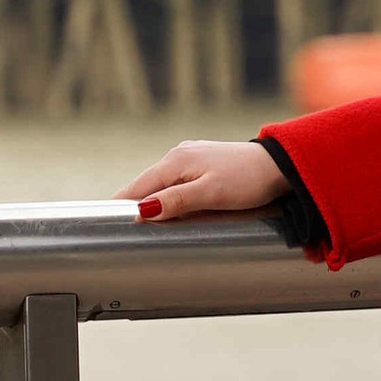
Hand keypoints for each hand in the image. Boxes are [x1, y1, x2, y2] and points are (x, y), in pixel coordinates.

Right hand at [125, 138, 286, 220]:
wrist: (279, 165)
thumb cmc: (247, 180)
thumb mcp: (210, 194)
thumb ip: (176, 201)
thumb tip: (143, 209)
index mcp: (176, 161)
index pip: (137, 186)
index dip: (121, 204)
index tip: (102, 220)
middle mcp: (179, 154)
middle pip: (146, 183)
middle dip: (133, 202)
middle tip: (116, 225)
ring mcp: (191, 156)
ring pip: (161, 182)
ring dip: (150, 198)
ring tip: (136, 219)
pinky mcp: (203, 162)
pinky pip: (176, 180)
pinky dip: (166, 193)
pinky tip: (166, 205)